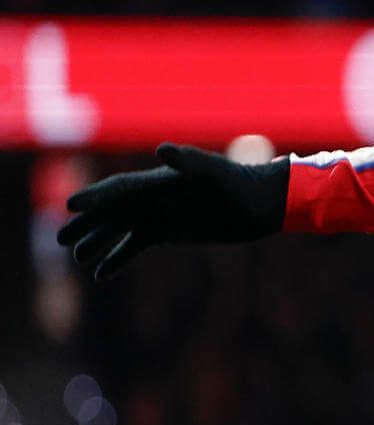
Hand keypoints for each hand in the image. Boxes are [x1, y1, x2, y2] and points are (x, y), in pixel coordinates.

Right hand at [58, 144, 288, 280]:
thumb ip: (188, 160)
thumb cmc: (240, 183)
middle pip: (111, 210)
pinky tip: (101, 275)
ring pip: (119, 229)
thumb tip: (162, 149)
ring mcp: (160, 215)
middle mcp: (154, 197)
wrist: (262, 203)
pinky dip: (118, 258)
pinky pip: (136, 245)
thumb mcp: (214, 171)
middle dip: (86, 224)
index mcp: (159, 181)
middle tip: (60, 239)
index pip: (119, 188)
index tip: (70, 206)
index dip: (94, 196)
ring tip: (76, 259)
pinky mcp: (170, 232)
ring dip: (97, 242)